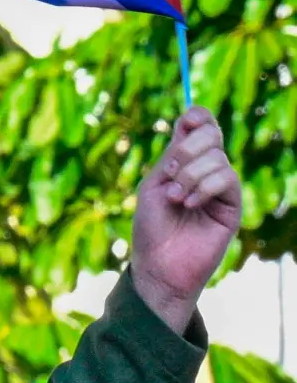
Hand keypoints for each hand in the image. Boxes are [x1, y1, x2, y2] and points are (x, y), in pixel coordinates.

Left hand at [131, 107, 241, 334]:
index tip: (185, 123)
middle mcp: (205, 170)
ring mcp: (220, 187)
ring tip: (175, 199)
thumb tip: (190, 118)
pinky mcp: (232, 205)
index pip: (201, 125)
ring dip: (190, 175)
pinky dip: (204, 187)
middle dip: (186, 150)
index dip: (197, 117)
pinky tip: (189, 204)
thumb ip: (172, 154)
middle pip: (211, 134)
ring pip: (217, 157)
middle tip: (169, 174)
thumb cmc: (150, 229)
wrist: (158, 265)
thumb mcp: (153, 186)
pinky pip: (227, 178)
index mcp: (184, 162)